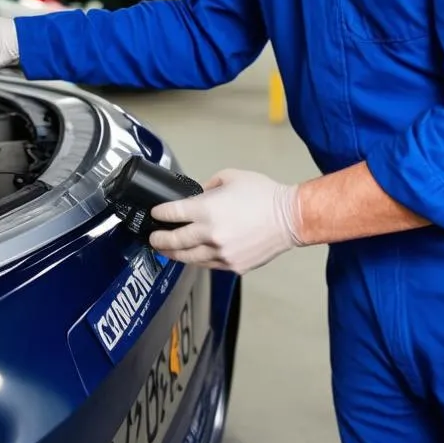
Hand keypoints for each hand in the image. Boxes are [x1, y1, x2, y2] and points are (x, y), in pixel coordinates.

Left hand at [147, 168, 304, 272]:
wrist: (290, 218)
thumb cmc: (264, 195)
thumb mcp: (230, 177)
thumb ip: (207, 186)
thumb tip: (195, 196)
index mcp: (207, 209)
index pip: (172, 213)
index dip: (159, 214)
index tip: (155, 214)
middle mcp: (210, 233)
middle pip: (174, 240)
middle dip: (159, 239)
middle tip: (152, 238)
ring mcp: (221, 252)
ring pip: (188, 258)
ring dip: (174, 254)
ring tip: (166, 250)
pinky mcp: (232, 265)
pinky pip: (207, 264)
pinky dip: (196, 260)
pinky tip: (191, 256)